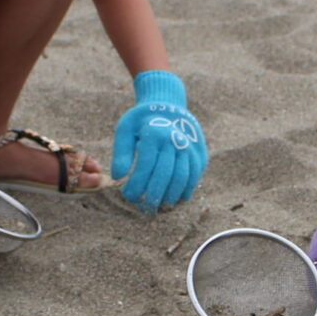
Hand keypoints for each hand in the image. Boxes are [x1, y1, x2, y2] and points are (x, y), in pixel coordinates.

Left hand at [110, 69, 206, 211]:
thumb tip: (118, 176)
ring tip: (159, 206)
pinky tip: (173, 199)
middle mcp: (175, 140)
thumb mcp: (125, 129)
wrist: (169, 107)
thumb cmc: (142, 121)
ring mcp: (189, 147)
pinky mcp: (199, 155)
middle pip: (165, 174)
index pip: (145, 165)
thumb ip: (121, 152)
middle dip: (153, 195)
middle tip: (143, 208)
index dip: (136, 184)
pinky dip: (184, 191)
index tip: (128, 196)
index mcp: (154, 133)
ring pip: (181, 177)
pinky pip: (193, 177)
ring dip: (170, 196)